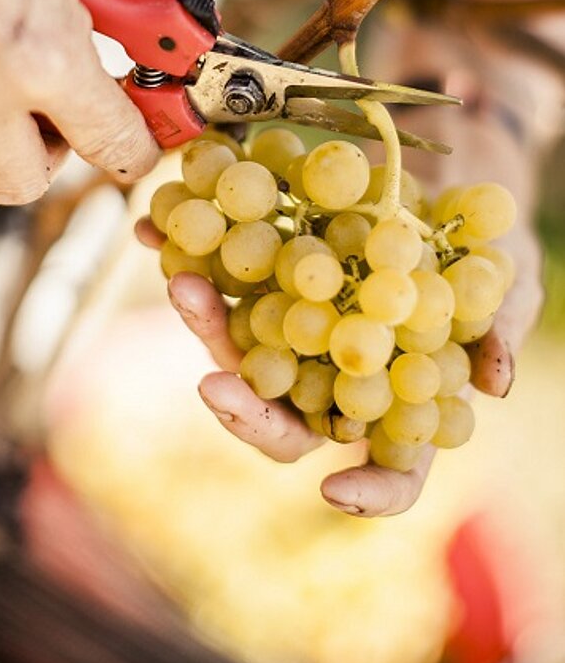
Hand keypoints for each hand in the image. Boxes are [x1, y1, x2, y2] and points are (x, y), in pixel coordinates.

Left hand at [136, 104, 543, 517]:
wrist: (453, 169)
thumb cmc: (490, 241)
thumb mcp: (511, 277)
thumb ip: (501, 325)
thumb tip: (495, 384)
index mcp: (404, 399)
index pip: (392, 473)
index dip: (367, 493)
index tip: (331, 492)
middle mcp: (341, 376)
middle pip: (290, 422)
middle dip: (249, 412)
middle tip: (213, 387)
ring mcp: (300, 326)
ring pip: (244, 349)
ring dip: (207, 324)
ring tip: (184, 282)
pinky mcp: (270, 275)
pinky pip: (223, 276)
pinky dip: (187, 251)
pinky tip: (152, 227)